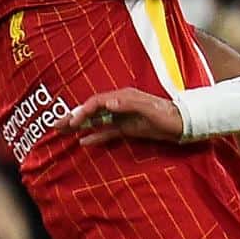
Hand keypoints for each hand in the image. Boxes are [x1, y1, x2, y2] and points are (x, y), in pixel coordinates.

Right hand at [64, 88, 186, 146]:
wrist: (183, 125)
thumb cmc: (168, 116)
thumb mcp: (149, 109)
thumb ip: (129, 105)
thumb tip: (107, 102)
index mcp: (123, 97)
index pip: (97, 102)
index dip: (83, 110)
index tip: (72, 120)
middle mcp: (120, 104)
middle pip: (92, 109)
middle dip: (74, 116)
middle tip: (56, 125)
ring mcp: (123, 116)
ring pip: (96, 120)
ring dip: (80, 125)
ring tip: (63, 131)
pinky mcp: (128, 128)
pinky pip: (107, 131)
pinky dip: (95, 136)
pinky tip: (83, 141)